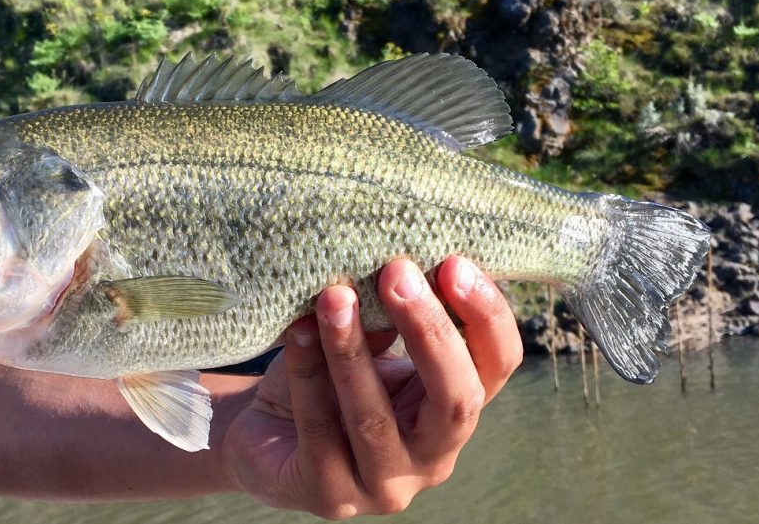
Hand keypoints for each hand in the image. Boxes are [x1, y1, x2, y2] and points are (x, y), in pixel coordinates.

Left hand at [222, 256, 521, 518]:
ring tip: (334, 296)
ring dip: (354, 350)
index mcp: (454, 409)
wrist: (262, 431)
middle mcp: (433, 456)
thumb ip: (390, 320)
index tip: (454, 263)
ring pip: (375, 418)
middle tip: (398, 272)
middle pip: (457, 400)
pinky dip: (308, 374)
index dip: (486, 316)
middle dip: (430, 331)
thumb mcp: (367, 345)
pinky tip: (295, 332)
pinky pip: (320, 431)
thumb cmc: (325, 379)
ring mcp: (384, 486)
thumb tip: (401, 267)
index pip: (497, 366)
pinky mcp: (331, 496)